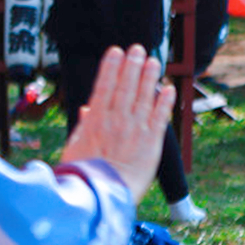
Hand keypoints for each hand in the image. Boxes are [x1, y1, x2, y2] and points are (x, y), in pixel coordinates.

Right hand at [58, 46, 175, 200]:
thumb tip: (88, 108)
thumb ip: (84, 125)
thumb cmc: (84, 174)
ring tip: (153, 61)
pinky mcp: (152, 142)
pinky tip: (168, 88)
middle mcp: (116, 121)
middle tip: (137, 49)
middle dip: (131, 66)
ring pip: (144, 97)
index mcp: (95, 121)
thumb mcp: (76, 147)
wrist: (101, 195)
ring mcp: (135, 130)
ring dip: (149, 77)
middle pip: (125, 87)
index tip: (115, 52)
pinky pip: (160, 117)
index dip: (111, 67)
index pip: (104, 87)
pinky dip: (165, 102)